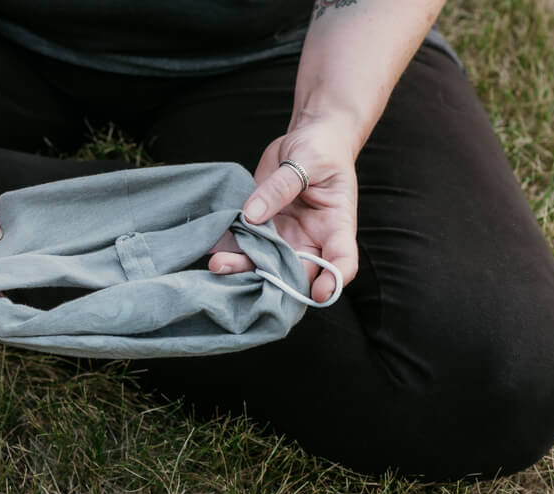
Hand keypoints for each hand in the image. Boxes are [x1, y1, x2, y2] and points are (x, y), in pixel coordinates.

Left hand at [208, 117, 359, 303]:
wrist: (308, 140)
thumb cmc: (320, 150)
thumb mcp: (307, 161)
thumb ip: (282, 187)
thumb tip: (252, 214)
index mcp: (336, 226)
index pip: (342, 261)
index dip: (334, 281)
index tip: (319, 294)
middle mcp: (311, 240)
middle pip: (296, 272)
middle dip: (272, 281)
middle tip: (246, 276)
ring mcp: (286, 237)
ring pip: (266, 264)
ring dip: (242, 267)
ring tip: (218, 263)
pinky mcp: (263, 228)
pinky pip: (247, 244)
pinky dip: (229, 247)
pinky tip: (211, 245)